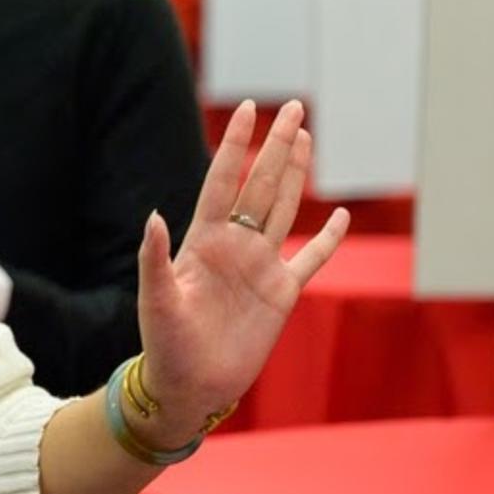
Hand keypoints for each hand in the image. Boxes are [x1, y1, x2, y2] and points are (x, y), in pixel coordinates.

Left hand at [131, 101, 347, 443]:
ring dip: (295, 174)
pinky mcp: (282, 294)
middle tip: (292, 107)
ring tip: (304, 138)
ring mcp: (260, 267)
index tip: (248, 108)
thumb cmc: (165, 345)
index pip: (223, 181)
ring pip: (284, 209)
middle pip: (261, 185)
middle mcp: (235, 245)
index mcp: (203, 240)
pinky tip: (341, 215)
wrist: (189, 387)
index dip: (236, 145)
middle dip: (276, 146)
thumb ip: (154, 258)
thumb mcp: (156, 300)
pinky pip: (311, 259)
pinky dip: (329, 239)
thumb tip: (153, 215)